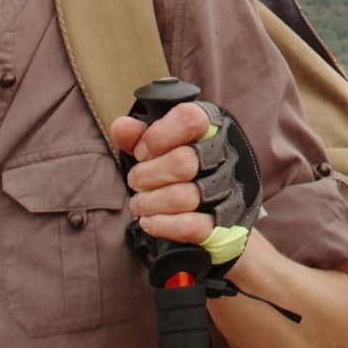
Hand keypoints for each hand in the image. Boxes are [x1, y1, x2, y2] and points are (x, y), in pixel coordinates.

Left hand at [105, 101, 230, 247]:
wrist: (213, 204)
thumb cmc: (177, 166)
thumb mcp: (158, 144)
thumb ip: (138, 135)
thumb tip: (122, 128)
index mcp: (209, 129)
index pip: (190, 120)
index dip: (158, 136)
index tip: (141, 151)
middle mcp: (222, 157)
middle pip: (183, 163)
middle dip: (147, 175)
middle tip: (135, 182)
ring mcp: (226, 192)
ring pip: (184, 198)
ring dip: (150, 203)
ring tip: (139, 204)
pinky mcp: (223, 224)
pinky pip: (192, 227)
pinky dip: (163, 225)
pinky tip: (149, 222)